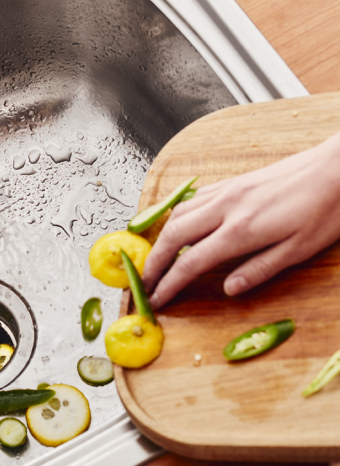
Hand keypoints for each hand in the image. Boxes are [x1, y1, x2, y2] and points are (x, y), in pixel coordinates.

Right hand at [143, 132, 339, 307]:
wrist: (338, 167)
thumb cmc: (326, 209)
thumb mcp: (299, 249)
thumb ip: (259, 269)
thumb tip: (228, 289)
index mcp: (241, 230)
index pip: (190, 262)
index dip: (169, 283)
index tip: (157, 298)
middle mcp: (225, 208)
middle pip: (172, 236)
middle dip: (152, 262)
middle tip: (144, 282)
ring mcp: (226, 192)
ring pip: (177, 214)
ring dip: (161, 239)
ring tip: (157, 259)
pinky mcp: (232, 182)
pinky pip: (192, 199)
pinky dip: (177, 216)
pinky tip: (180, 227)